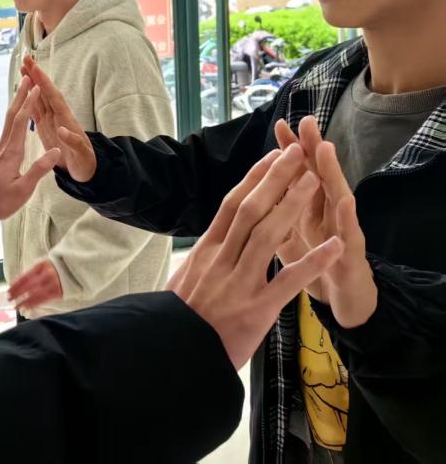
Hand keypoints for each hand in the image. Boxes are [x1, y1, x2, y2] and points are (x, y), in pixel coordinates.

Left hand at [0, 76, 61, 222]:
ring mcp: (2, 149)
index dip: (29, 103)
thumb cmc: (1, 201)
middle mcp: (5, 146)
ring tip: (23, 90)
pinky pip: (9, 127)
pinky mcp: (1, 154)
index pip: (22, 121)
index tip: (37, 88)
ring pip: (9, 120)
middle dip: (21, 96)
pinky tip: (17, 114)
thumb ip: (39, 169)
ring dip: (17, 103)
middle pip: (13, 115)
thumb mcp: (23, 189)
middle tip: (28, 78)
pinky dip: (15, 114)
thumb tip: (56, 151)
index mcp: (12, 152)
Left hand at [8, 259, 62, 311]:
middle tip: (9, 300)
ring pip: (35, 295)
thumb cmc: (53, 266)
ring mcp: (53, 284)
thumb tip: (17, 283)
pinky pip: (43, 300)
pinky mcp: (58, 293)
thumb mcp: (42, 263)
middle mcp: (46, 275)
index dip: (16, 285)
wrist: (72, 267)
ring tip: (16, 306)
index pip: (25, 277)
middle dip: (18, 294)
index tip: (8, 291)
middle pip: (29, 286)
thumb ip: (31, 272)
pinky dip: (34, 304)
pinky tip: (27, 307)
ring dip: (24, 302)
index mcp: (41, 266)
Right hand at [21, 56, 95, 181]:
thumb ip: (73, 142)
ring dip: (32, 83)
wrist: (85, 171)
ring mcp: (51, 121)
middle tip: (27, 58)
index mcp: (66, 120)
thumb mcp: (81, 155)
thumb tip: (63, 129)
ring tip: (22, 69)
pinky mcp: (45, 127)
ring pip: (39, 98)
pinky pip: (36, 110)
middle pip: (46, 91)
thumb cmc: (85, 164)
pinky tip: (22, 91)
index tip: (36, 69)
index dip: (45, 83)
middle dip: (37, 75)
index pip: (54, 97)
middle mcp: (58, 116)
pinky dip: (29, 99)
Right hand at [168, 144, 343, 368]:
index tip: (271, 157)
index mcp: (206, 251)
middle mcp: (221, 260)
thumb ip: (200, 260)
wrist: (173, 354)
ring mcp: (239, 282)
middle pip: (251, 210)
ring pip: (267, 235)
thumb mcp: (183, 280)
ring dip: (292, 205)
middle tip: (297, 154)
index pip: (231, 205)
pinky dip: (313, 262)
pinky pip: (288, 280)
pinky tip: (334, 246)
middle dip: (275, 179)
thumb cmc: (177, 319)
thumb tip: (209, 243)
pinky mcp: (256, 308)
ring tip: (314, 182)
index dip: (253, 178)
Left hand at [274, 117, 376, 327]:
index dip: (289, 152)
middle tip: (306, 120)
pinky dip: (346, 219)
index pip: (298, 175)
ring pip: (337, 199)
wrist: (343, 301)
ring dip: (331, 172)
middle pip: (319, 176)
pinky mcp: (352, 258)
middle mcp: (327, 215)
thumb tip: (256, 191)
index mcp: (309, 210)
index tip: (280, 124)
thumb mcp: (288, 238)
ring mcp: (342, 234)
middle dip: (311, 149)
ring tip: (324, 146)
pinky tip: (345, 200)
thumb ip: (275, 214)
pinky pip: (349, 237)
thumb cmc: (313, 266)